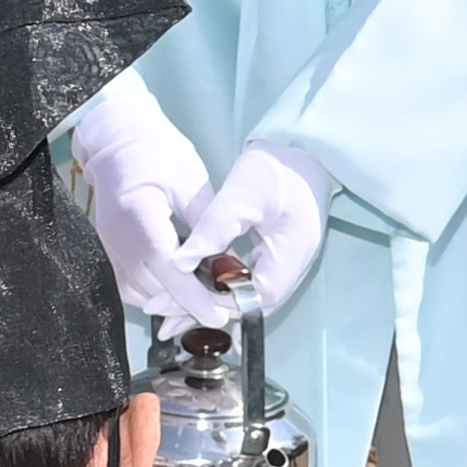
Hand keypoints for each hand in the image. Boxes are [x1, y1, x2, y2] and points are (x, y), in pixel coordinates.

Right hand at [63, 75, 212, 320]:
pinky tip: (180, 285)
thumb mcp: (190, 180)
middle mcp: (116, 240)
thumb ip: (206, 223)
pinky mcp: (107, 253)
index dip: (193, 296)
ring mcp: (107, 249)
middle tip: (223, 304)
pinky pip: (131, 288)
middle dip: (189, 303)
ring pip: (142, 296)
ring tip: (205, 294)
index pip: (167, 268)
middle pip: (154, 290)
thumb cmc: (156, 151)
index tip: (219, 314)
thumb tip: (227, 262)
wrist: (117, 139)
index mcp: (137, 215)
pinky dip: (156, 293)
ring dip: (173, 301)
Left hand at [176, 142, 327, 319]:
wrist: (304, 149)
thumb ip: (213, 230)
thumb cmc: (277, 166)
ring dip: (210, 305)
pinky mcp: (276, 256)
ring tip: (170, 313)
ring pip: (246, 298)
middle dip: (205, 312)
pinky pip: (247, 284)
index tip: (173, 304)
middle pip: (247, 306)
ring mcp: (286, 264)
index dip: (213, 306)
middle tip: (162, 318)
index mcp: (291, 255)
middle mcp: (292, 268)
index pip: (252, 298)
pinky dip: (221, 291)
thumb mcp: (242, 194)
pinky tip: (197, 292)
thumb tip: (179, 264)